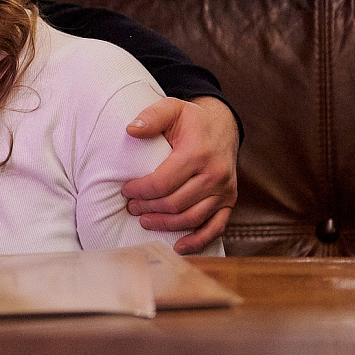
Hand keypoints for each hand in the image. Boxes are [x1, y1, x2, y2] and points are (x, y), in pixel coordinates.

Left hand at [122, 96, 238, 253]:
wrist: (223, 125)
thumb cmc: (191, 120)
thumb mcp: (172, 108)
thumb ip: (151, 116)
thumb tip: (131, 129)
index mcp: (197, 153)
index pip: (162, 182)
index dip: (140, 191)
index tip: (125, 191)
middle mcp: (214, 174)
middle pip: (175, 203)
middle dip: (148, 208)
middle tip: (131, 207)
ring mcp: (224, 190)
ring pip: (191, 217)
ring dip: (165, 224)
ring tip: (145, 221)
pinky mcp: (230, 201)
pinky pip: (216, 227)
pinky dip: (198, 240)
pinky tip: (178, 247)